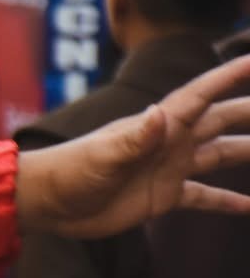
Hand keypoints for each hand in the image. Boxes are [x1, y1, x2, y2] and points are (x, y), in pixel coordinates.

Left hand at [14, 54, 249, 237]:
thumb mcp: (102, 155)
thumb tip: (161, 114)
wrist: (48, 201)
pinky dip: (227, 201)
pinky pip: (204, 196)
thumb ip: (132, 137)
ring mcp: (169, 167)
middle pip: (222, 119)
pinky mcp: (163, 195)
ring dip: (248, 151)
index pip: (202, 94)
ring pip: (221, 154)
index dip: (228, 75)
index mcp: (158, 125)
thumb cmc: (70, 172)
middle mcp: (170, 141)